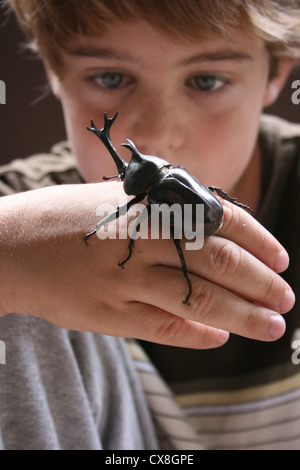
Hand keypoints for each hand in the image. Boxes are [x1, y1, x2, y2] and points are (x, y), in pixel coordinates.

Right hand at [0, 182, 294, 348]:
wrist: (14, 246)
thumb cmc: (71, 217)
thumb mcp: (121, 198)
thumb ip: (166, 210)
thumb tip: (217, 229)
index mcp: (147, 205)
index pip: (219, 221)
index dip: (256, 241)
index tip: (280, 259)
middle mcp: (140, 240)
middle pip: (217, 262)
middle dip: (259, 282)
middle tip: (285, 298)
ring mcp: (125, 280)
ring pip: (198, 299)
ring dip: (242, 316)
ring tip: (271, 326)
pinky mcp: (109, 315)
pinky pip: (163, 327)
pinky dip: (196, 335)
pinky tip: (219, 339)